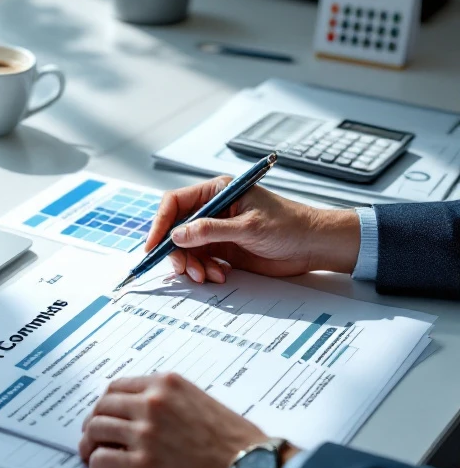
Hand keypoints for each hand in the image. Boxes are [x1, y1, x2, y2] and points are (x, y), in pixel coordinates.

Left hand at [79, 374, 278, 467]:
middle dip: (93, 422)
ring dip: (89, 443)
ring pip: (96, 431)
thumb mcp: (202, 402)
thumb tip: (148, 410)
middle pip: (102, 407)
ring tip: (91, 454)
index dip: (106, 403)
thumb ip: (172, 401)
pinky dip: (96, 466)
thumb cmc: (238, 442)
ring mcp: (145, 434)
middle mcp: (152, 404)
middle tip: (92, 436)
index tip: (104, 413)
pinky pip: (102, 459)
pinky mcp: (142, 465)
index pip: (117, 386)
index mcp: (166, 386)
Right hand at [144, 177, 360, 283]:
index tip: (153, 245)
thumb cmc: (289, 225)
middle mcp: (213, 209)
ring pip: (186, 248)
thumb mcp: (248, 227)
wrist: (314, 246)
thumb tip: (177, 235)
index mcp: (218, 192)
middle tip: (184, 269)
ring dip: (192, 264)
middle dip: (177, 251)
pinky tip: (219, 275)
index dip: (160, 223)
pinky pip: (200, 260)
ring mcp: (216, 230)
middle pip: (176, 229)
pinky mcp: (223, 249)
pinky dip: (203, 270)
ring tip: (207, 275)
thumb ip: (210, 231)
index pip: (176, 203)